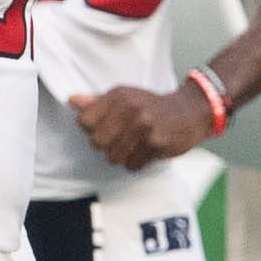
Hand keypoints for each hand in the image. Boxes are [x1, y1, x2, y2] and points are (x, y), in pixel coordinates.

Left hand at [71, 83, 217, 170]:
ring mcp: (144, 127)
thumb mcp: (125, 97)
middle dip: (105, 145)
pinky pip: (132, 164)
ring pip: (113, 156)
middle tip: (119, 139)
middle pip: (96, 142)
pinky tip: (146, 150)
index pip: (84, 120)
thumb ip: (97, 102)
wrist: (188, 112)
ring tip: (133, 144)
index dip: (90, 129)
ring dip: (122, 155)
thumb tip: (72, 101)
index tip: (103, 128)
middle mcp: (131, 109)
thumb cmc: (152, 106)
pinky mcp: (156, 143)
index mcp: (119, 95)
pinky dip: (137, 162)